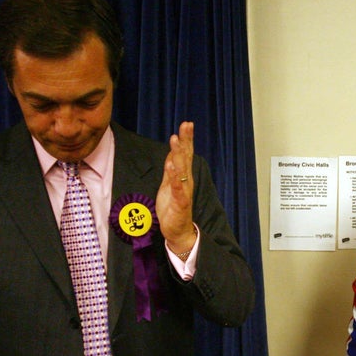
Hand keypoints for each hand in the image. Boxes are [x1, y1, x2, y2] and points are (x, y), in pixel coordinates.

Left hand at [156, 121, 196, 253]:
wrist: (178, 231)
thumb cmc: (173, 208)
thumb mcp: (169, 185)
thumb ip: (171, 170)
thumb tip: (171, 154)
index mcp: (183, 176)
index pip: (186, 154)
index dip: (186, 139)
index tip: (187, 124)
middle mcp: (186, 181)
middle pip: (186, 157)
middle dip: (186, 141)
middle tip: (186, 125)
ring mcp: (183, 191)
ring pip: (182, 169)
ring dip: (179, 154)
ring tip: (176, 139)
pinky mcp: (179, 202)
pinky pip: (177, 187)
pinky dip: (174, 176)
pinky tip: (172, 165)